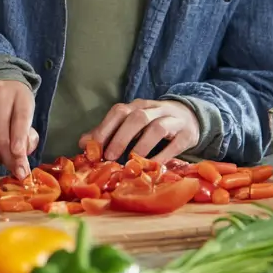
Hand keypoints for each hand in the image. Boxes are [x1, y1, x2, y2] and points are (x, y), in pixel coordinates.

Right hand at [0, 80, 38, 179]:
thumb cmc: (13, 98)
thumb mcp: (26, 108)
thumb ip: (27, 132)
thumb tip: (20, 157)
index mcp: (19, 95)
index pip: (20, 120)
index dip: (19, 140)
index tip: (20, 158)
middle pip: (1, 134)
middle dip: (8, 157)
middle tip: (15, 169)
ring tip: (2, 158)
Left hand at [82, 99, 199, 162]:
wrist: (189, 116)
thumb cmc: (153, 123)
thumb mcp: (131, 124)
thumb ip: (108, 132)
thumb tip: (83, 143)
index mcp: (137, 106)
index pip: (119, 111)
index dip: (105, 129)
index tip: (93, 148)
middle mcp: (154, 109)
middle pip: (137, 118)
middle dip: (121, 137)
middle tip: (110, 157)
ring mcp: (172, 120)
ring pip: (157, 127)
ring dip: (142, 145)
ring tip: (131, 161)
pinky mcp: (187, 134)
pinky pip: (175, 144)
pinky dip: (163, 156)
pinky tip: (152, 166)